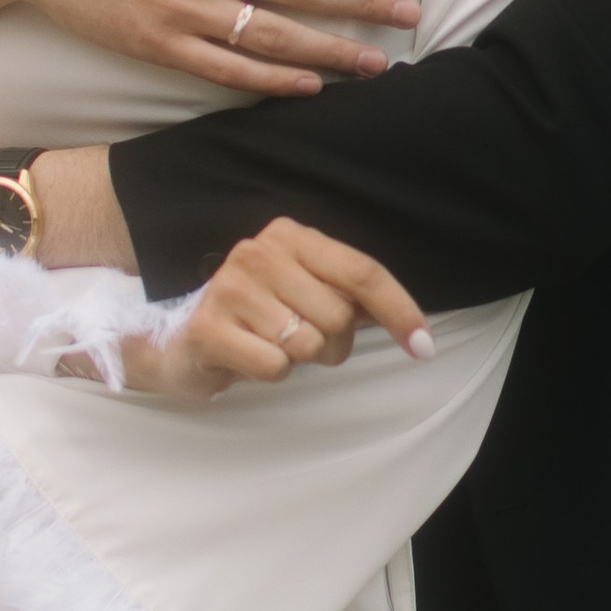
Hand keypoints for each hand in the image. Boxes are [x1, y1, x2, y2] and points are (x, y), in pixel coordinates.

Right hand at [114, 219, 436, 404]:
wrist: (185, 343)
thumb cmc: (261, 319)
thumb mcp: (308, 293)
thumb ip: (352, 297)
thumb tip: (416, 329)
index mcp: (291, 236)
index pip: (363, 271)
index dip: (400, 311)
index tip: (424, 347)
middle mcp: (259, 252)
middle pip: (339, 316)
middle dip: (332, 343)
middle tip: (300, 340)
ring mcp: (230, 287)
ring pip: (309, 344)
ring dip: (300, 359)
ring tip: (271, 345)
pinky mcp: (208, 327)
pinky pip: (275, 366)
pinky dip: (271, 374)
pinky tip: (248, 358)